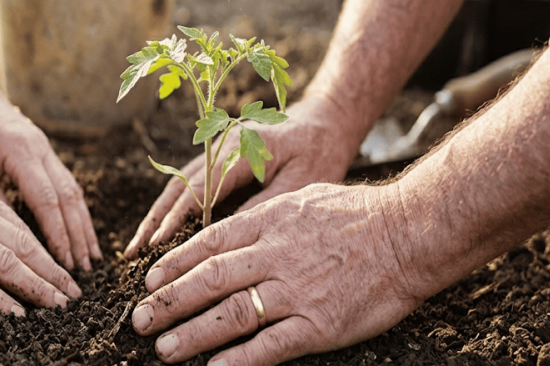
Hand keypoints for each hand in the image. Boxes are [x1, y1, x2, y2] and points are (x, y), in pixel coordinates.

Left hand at [0, 79, 99, 270]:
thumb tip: (9, 234)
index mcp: (20, 151)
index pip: (46, 199)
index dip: (57, 233)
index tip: (63, 262)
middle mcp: (41, 150)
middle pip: (68, 197)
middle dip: (78, 235)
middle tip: (84, 268)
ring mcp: (47, 150)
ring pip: (74, 191)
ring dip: (83, 225)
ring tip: (91, 256)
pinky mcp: (46, 153)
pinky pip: (67, 185)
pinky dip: (75, 211)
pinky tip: (80, 232)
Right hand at [125, 98, 359, 257]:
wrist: (327, 120)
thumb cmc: (320, 151)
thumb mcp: (302, 181)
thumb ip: (264, 206)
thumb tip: (227, 237)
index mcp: (237, 148)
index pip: (197, 189)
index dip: (175, 219)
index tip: (156, 247)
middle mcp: (219, 146)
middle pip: (177, 187)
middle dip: (153, 221)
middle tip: (132, 254)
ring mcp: (216, 150)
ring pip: (177, 186)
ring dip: (157, 216)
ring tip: (137, 248)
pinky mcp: (220, 159)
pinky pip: (189, 185)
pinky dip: (172, 208)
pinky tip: (161, 231)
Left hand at [130, 184, 428, 364]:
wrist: (410, 232)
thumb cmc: (358, 214)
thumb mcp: (303, 199)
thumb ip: (264, 218)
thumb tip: (228, 234)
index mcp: (270, 222)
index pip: (208, 243)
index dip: (173, 263)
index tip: (148, 279)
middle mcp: (275, 255)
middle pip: (209, 280)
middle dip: (168, 301)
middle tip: (140, 320)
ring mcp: (296, 291)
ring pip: (231, 314)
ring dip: (192, 333)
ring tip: (164, 348)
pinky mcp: (319, 324)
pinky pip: (271, 345)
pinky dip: (239, 359)